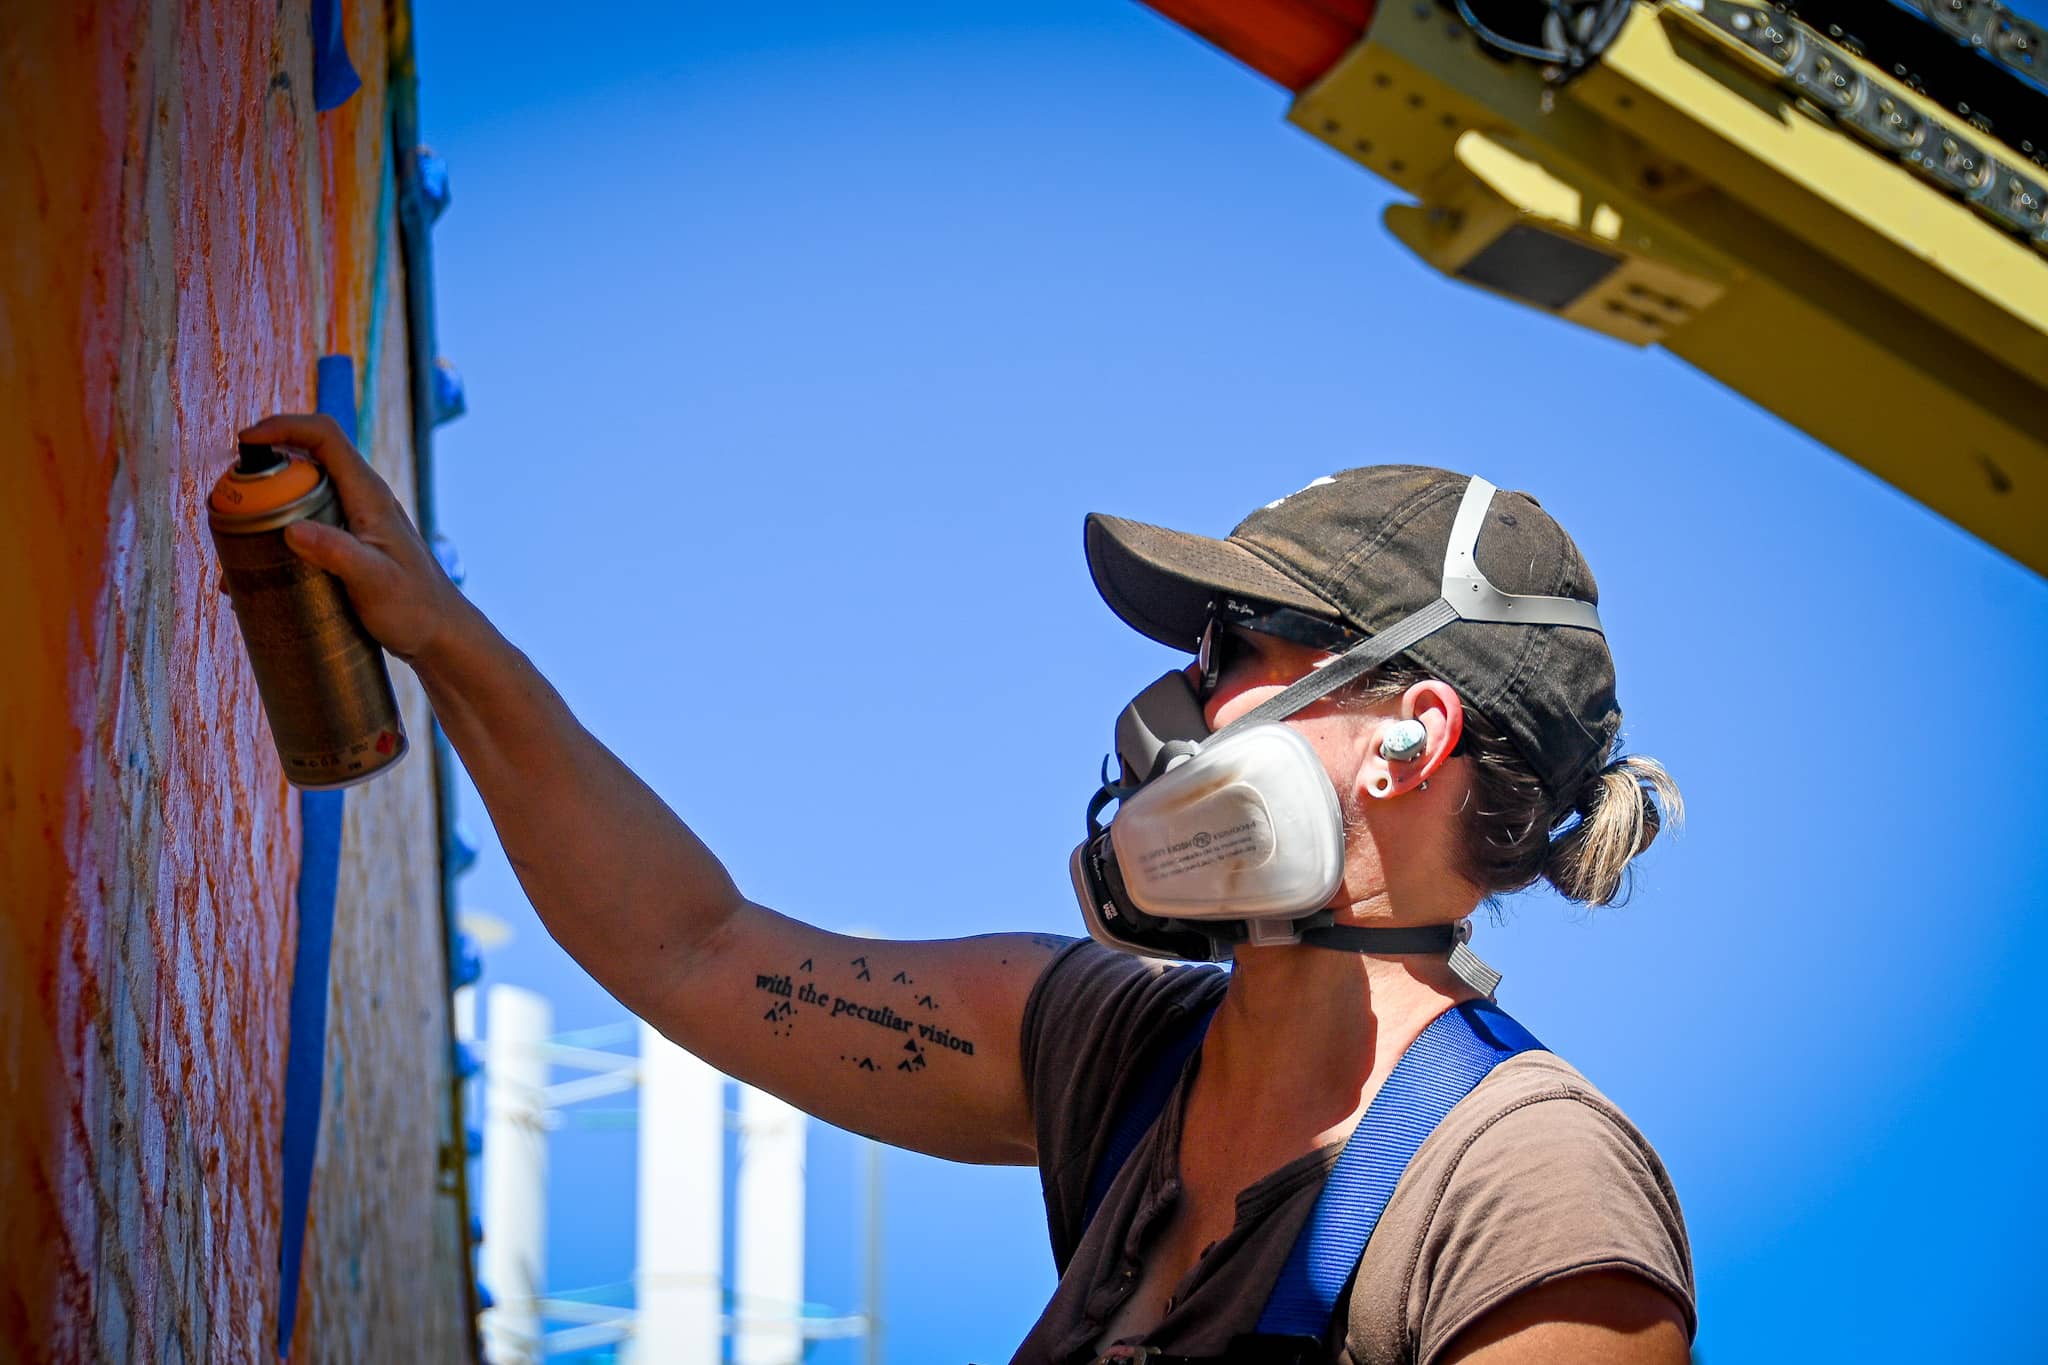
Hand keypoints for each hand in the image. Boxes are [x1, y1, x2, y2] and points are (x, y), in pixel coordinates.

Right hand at [237, 413, 472, 663]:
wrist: (439, 635)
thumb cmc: (415, 608)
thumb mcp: (374, 581)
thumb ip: (338, 553)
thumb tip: (293, 529)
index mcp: (369, 494)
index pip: (325, 436)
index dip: (283, 427)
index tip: (244, 442)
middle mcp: (361, 498)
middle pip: (305, 460)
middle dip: (263, 472)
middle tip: (229, 503)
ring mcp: (355, 519)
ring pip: (302, 493)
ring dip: (265, 507)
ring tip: (234, 543)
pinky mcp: (347, 542)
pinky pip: (306, 522)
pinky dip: (277, 534)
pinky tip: (256, 569)